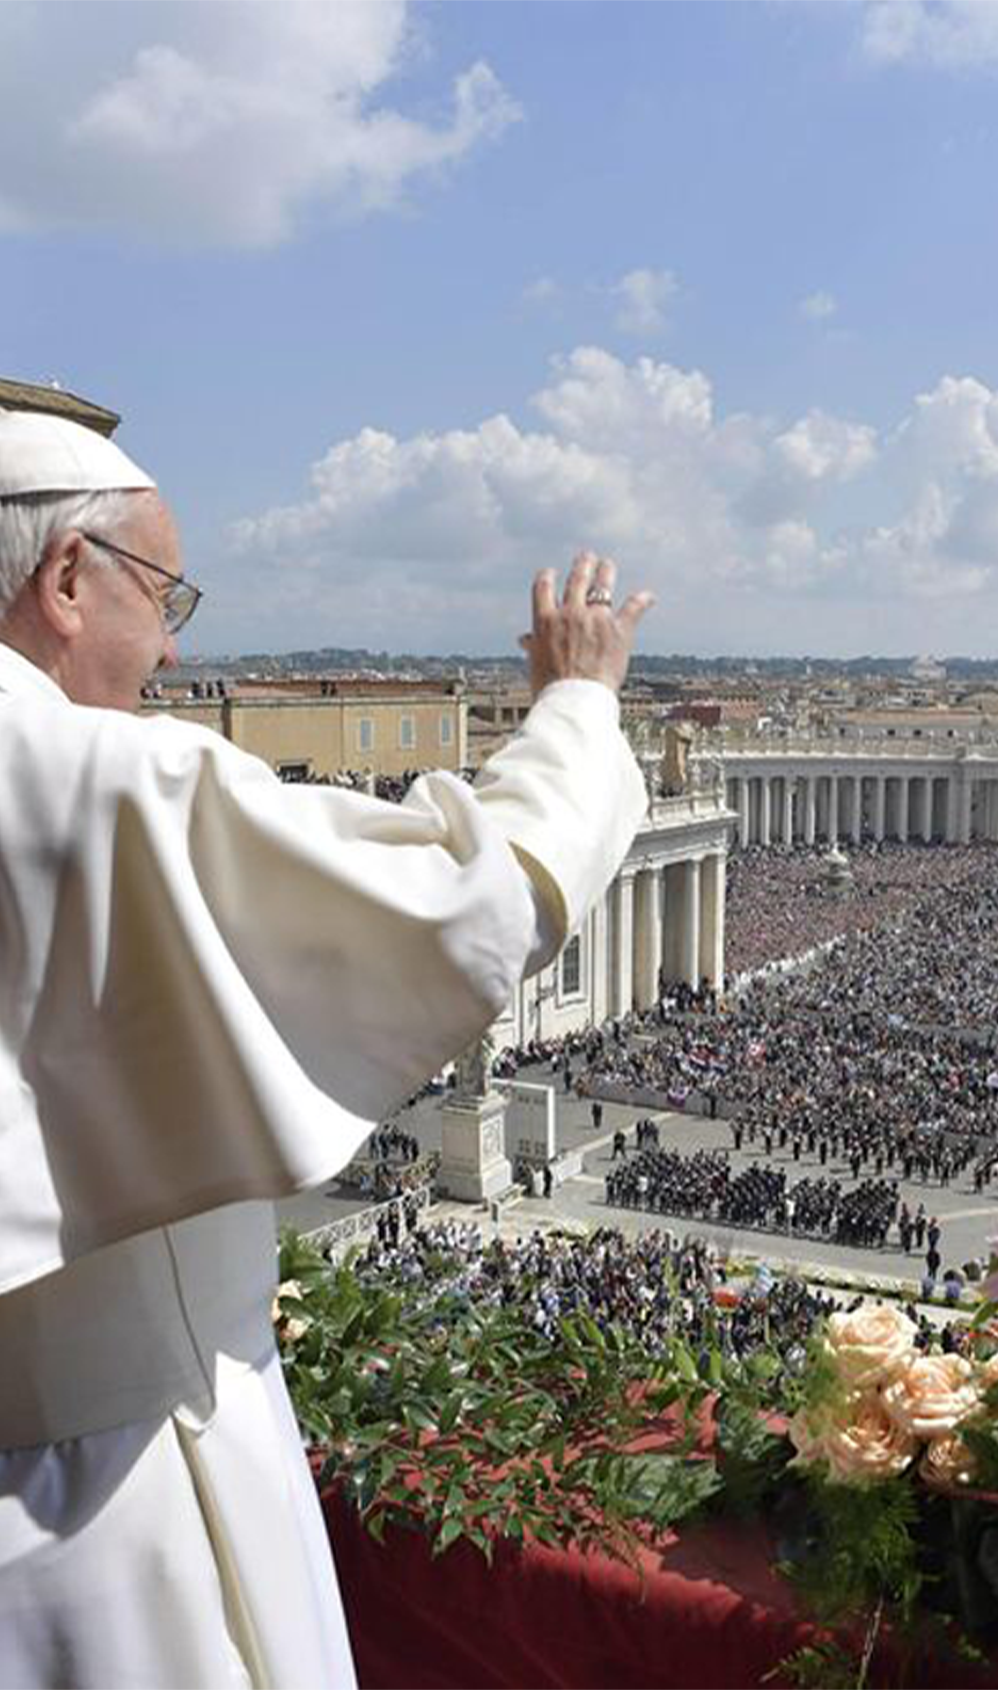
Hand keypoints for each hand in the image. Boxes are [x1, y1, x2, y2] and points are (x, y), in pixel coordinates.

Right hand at [519, 551, 653, 698]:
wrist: (574, 700)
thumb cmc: (551, 688)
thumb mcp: (536, 664)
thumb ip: (534, 646)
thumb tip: (524, 639)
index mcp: (545, 620)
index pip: (544, 587)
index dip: (548, 577)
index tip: (552, 573)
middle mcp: (570, 613)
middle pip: (576, 580)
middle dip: (582, 566)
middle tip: (586, 557)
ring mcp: (596, 619)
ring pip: (602, 585)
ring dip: (606, 572)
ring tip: (607, 565)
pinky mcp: (620, 630)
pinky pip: (633, 608)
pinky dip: (642, 600)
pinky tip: (648, 596)